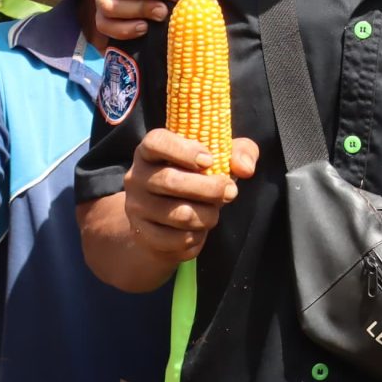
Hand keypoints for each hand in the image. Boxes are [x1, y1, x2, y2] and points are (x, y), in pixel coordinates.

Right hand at [124, 130, 260, 263]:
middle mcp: (136, 176)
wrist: (166, 222)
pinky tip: (198, 229)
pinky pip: (178, 239)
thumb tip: (245, 168)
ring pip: (180, 214)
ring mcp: (136, 207)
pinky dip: (197, 236)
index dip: (184, 150)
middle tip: (231, 192)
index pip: (156, 142)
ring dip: (208, 215)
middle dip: (210, 189)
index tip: (209, 160)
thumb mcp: (220, 158)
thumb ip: (239, 152)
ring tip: (213, 211)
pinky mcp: (142, 234)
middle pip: (171, 181)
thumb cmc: (197, 179)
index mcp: (150, 151)